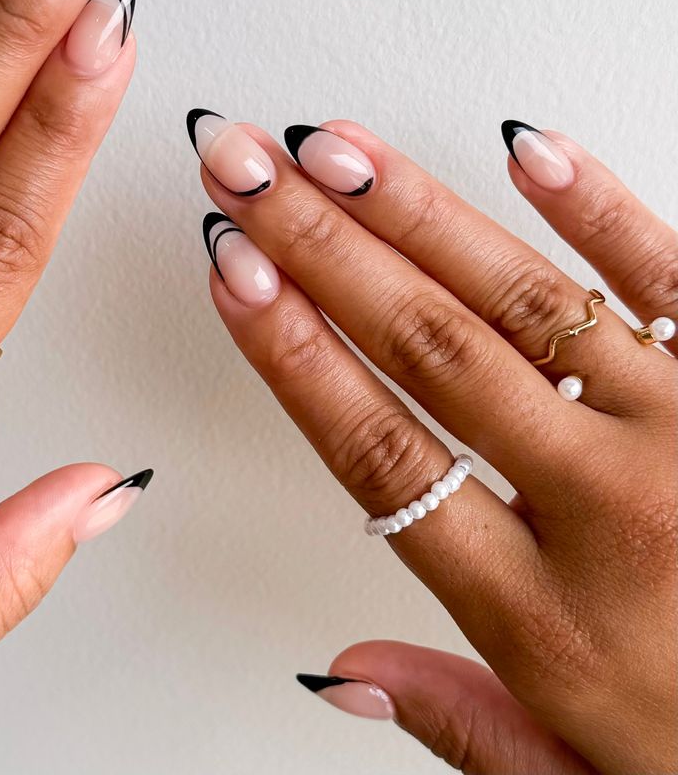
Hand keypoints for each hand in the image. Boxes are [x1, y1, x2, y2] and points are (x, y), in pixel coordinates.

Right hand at [188, 110, 676, 773]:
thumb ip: (461, 724)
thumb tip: (343, 672)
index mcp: (549, 615)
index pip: (382, 455)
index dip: (294, 355)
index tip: (233, 275)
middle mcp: (611, 509)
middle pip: (430, 352)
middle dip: (319, 247)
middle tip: (247, 173)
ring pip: (525, 300)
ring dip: (418, 214)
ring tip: (334, 150)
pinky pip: (671, 277)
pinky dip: (598, 208)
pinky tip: (524, 150)